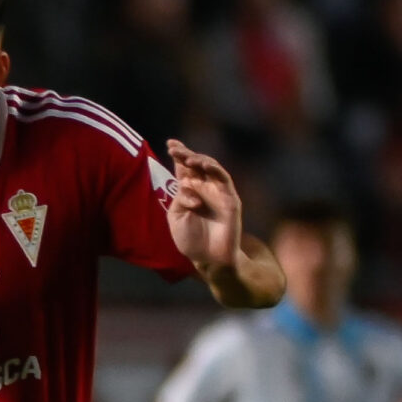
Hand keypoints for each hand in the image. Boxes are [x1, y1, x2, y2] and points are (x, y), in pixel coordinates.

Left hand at [164, 138, 244, 273]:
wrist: (208, 258)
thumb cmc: (191, 240)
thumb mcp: (176, 217)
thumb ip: (179, 198)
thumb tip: (186, 183)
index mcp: (189, 192)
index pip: (184, 169)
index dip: (179, 156)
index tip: (170, 143)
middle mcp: (204, 189)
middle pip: (196, 166)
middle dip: (186, 154)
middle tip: (174, 146)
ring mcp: (218, 193)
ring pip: (211, 169)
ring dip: (200, 160)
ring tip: (187, 157)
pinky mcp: (230, 199)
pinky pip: (224, 180)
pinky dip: (214, 171)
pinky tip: (203, 166)